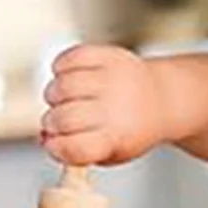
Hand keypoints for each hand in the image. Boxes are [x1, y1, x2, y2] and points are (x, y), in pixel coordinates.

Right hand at [41, 44, 173, 166]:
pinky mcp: (109, 56)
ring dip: (53, 94)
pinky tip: (67, 76)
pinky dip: (60, 67)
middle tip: (58, 120)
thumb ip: (76, 151)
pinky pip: (71, 57)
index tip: (54, 143)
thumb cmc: (130, 129)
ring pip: (63, 86)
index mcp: (116, 138)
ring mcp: (112, 79)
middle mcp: (116, 108)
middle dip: (52, 121)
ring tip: (63, 98)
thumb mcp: (110, 152)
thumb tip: (45, 137)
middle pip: (64, 118)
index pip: (73, 147)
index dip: (55, 147)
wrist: (162, 99)